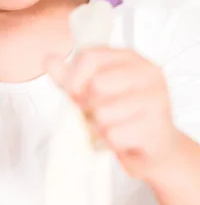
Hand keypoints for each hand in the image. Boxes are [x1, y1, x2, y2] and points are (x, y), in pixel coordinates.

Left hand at [48, 47, 181, 180]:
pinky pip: (113, 135)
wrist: (157, 148)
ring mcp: (156, 99)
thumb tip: (48, 60)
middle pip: (96, 84)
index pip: (89, 56)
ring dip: (99, 127)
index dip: (73, 78)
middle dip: (88, 106)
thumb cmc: (123, 117)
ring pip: (103, 113)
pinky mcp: (156, 126)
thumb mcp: (92, 93)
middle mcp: (147, 73)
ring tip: (114, 127)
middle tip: (98, 115)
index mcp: (130, 58)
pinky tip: (124, 140)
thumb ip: (70, 78)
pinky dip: (111, 142)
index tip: (74, 95)